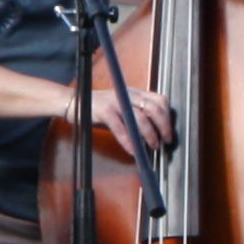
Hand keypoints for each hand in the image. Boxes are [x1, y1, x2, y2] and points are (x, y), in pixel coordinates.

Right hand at [55, 81, 177, 150]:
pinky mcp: (105, 111)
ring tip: (153, 147)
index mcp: (134, 92)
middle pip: (154, 109)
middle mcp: (128, 95)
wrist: (74, 102)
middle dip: (163, 127)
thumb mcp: (122, 105)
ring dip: (149, 135)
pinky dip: (128, 141)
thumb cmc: (98, 107)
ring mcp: (116, 102)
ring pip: (140, 119)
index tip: (169, 130)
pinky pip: (121, 128)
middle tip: (166, 141)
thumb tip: (154, 131)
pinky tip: (132, 150)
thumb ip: (137, 113)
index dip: (167, 116)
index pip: (159, 100)